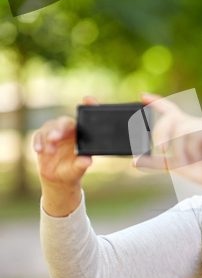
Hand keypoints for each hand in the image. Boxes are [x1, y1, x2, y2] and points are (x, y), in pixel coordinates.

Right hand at [33, 96, 96, 215]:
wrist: (59, 178)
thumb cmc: (73, 170)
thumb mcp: (78, 169)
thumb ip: (82, 164)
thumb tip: (87, 161)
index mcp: (82, 134)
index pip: (86, 118)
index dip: (89, 106)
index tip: (88, 99)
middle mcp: (69, 130)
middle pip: (64, 122)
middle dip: (59, 129)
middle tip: (55, 138)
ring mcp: (55, 132)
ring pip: (50, 128)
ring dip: (48, 138)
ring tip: (49, 152)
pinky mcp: (43, 138)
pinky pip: (39, 135)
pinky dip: (38, 141)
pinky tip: (39, 150)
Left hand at [136, 93, 201, 195]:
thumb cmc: (199, 170)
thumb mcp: (173, 166)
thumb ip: (154, 162)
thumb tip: (133, 162)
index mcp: (183, 128)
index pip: (169, 110)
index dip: (156, 102)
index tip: (142, 97)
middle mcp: (193, 123)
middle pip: (170, 117)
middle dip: (160, 132)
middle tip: (159, 149)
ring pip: (181, 129)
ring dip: (180, 150)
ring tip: (189, 161)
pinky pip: (195, 135)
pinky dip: (192, 151)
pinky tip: (201, 157)